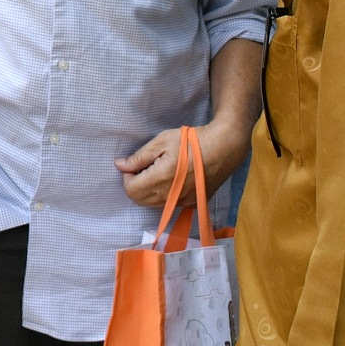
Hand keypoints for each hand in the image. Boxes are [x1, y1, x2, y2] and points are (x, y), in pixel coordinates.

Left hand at [117, 118, 251, 209]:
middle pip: (139, 200)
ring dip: (146, 191)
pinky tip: (169, 179)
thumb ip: (139, 157)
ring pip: (152, 204)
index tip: (133, 165)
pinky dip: (161, 195)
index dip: (127, 177)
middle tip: (143, 168)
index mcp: (161, 179)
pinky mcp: (191, 203)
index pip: (131, 190)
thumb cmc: (192, 141)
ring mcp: (182, 202)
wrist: (223, 148)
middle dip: (135, 185)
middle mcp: (170, 196)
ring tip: (156, 172)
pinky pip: (167, 204)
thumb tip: (120, 165)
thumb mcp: (162, 141)